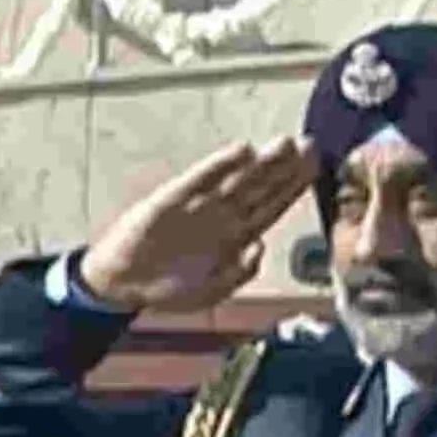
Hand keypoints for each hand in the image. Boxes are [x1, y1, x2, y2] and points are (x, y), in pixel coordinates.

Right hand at [76, 139, 317, 315]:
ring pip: (237, 178)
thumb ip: (239, 274)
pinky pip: (201, 178)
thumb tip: (258, 246)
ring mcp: (199, 205)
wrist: (121, 285)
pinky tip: (241, 151)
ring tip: (285, 143)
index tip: (315, 167)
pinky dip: (220, 164)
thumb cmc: (166, 290)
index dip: (294, 187)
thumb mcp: (210, 293)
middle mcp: (222, 216)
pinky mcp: (173, 198)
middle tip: (309, 145)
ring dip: (261, 161)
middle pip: (261, 187)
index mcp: (236, 237)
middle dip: (285, 167)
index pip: (272, 206)